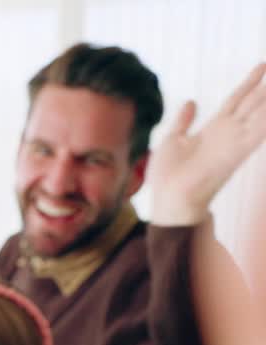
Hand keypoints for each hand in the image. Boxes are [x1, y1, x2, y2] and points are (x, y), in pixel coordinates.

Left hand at [150, 63, 265, 225]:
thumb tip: (191, 101)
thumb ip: (183, 121)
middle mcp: (229, 132)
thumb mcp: (171, 140)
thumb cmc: (167, 176)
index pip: (237, 99)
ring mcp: (236, 141)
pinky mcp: (239, 151)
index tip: (262, 66)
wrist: (169, 199)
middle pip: (254, 102)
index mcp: (213, 128)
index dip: (249, 82)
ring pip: (261, 112)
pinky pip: (260, 130)